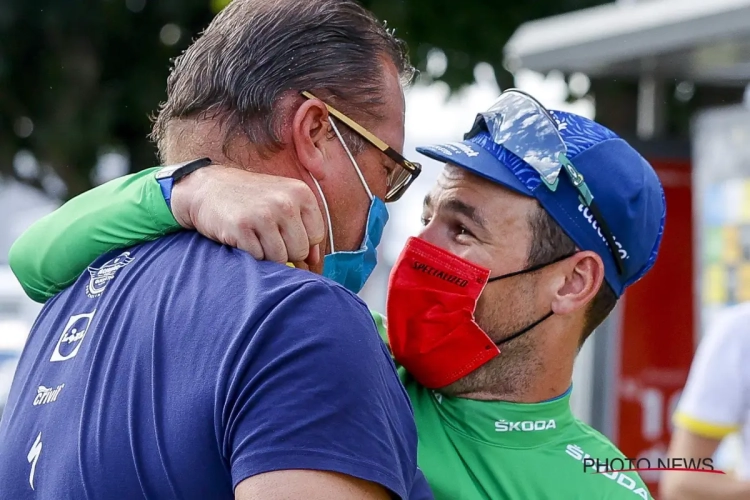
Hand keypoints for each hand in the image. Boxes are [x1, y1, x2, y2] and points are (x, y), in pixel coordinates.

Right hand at [170, 165, 324, 269]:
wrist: (207, 188)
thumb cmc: (250, 199)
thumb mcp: (281, 202)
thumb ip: (303, 228)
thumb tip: (315, 261)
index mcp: (301, 192)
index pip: (316, 235)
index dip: (301, 242)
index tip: (284, 234)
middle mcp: (285, 202)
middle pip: (300, 250)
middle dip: (285, 252)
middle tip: (266, 238)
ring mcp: (263, 214)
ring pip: (280, 258)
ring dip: (267, 255)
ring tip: (255, 237)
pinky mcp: (242, 227)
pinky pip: (258, 258)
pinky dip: (251, 255)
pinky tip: (243, 239)